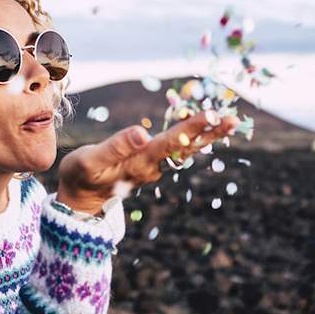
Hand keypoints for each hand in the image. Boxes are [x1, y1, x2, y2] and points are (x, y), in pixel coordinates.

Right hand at [56, 110, 238, 212]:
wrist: (80, 197)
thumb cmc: (81, 175)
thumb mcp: (91, 162)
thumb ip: (115, 147)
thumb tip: (142, 132)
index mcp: (140, 163)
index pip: (171, 143)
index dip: (191, 128)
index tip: (211, 115)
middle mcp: (153, 166)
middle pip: (186, 147)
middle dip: (210, 132)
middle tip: (234, 119)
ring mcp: (154, 166)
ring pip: (184, 149)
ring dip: (207, 135)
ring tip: (229, 121)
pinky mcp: (151, 164)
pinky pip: (177, 149)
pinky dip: (193, 137)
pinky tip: (206, 128)